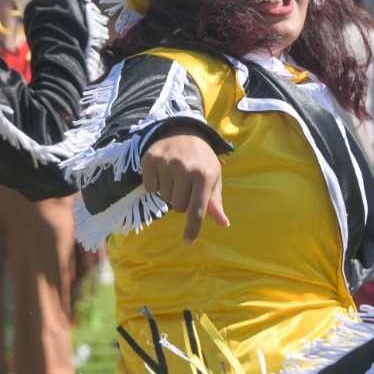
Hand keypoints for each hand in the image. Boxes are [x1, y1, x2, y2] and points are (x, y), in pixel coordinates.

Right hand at [142, 131, 228, 245]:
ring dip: (169, 191)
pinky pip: (150, 188)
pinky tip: (163, 171)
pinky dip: (155, 184)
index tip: (188, 242)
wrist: (183, 130)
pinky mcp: (150, 159)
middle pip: (179, 207)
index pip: (197, 210)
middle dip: (182, 200)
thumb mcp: (213, 177)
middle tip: (186, 184)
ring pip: (164, 198)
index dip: (192, 228)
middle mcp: (185, 169)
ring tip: (175, 175)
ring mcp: (166, 163)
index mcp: (204, 175)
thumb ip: (215, 202)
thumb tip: (224, 223)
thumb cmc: (202, 159)